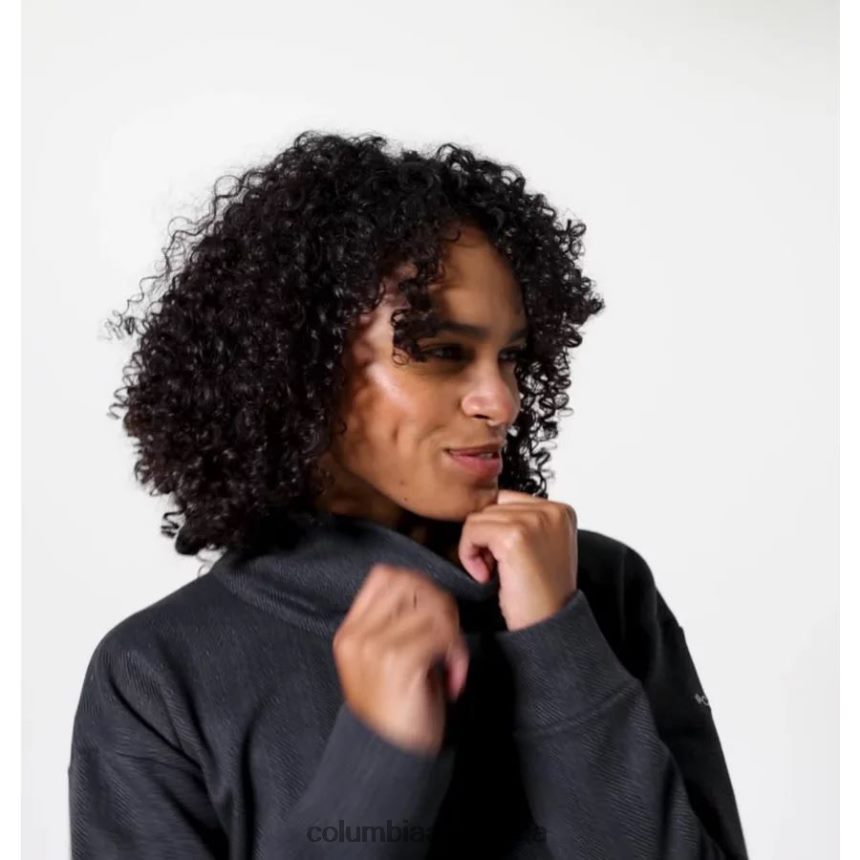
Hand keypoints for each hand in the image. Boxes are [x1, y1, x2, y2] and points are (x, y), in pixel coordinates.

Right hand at [332, 563, 469, 754]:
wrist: (389, 760)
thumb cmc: (398, 711)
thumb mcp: (385, 660)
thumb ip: (396, 624)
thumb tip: (430, 592)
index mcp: (350, 632)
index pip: (384, 576)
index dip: (418, 586)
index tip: (434, 614)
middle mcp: (357, 636)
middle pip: (410, 583)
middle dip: (440, 604)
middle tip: (449, 637)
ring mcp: (374, 647)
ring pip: (431, 607)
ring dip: (452, 631)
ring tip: (451, 660)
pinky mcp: (397, 662)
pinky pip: (441, 634)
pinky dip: (457, 652)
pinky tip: (453, 677)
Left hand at [457, 490, 577, 631]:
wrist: (548, 627)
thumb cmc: (539, 594)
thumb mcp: (539, 547)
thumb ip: (520, 522)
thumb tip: (482, 507)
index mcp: (561, 510)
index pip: (507, 500)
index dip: (496, 530)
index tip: (504, 560)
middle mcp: (552, 510)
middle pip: (492, 505)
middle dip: (486, 538)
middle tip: (497, 570)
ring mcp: (535, 520)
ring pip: (479, 517)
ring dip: (476, 548)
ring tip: (492, 574)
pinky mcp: (515, 535)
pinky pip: (472, 529)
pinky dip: (469, 554)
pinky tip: (485, 576)